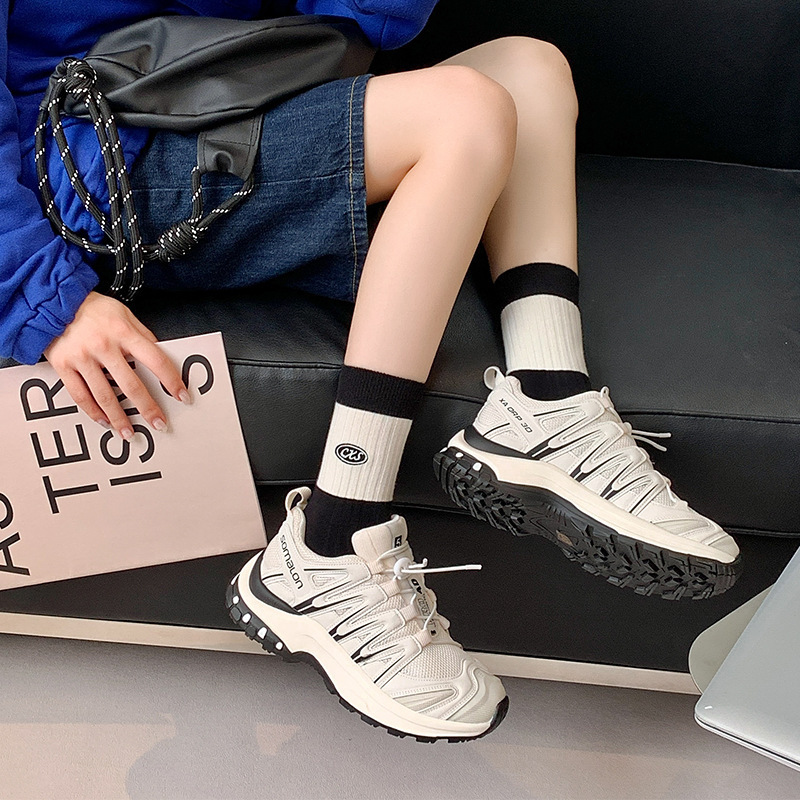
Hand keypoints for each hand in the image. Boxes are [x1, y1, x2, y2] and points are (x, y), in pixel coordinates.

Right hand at [43, 291, 188, 437]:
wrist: (52, 300)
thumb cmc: (92, 308)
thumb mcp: (123, 314)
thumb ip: (142, 335)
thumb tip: (160, 356)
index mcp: (123, 332)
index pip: (156, 360)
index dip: (171, 380)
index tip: (182, 396)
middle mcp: (103, 345)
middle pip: (131, 385)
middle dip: (148, 408)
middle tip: (159, 424)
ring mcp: (82, 357)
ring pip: (104, 395)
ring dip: (119, 418)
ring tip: (129, 432)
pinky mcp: (63, 365)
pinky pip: (80, 395)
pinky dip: (93, 411)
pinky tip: (104, 421)